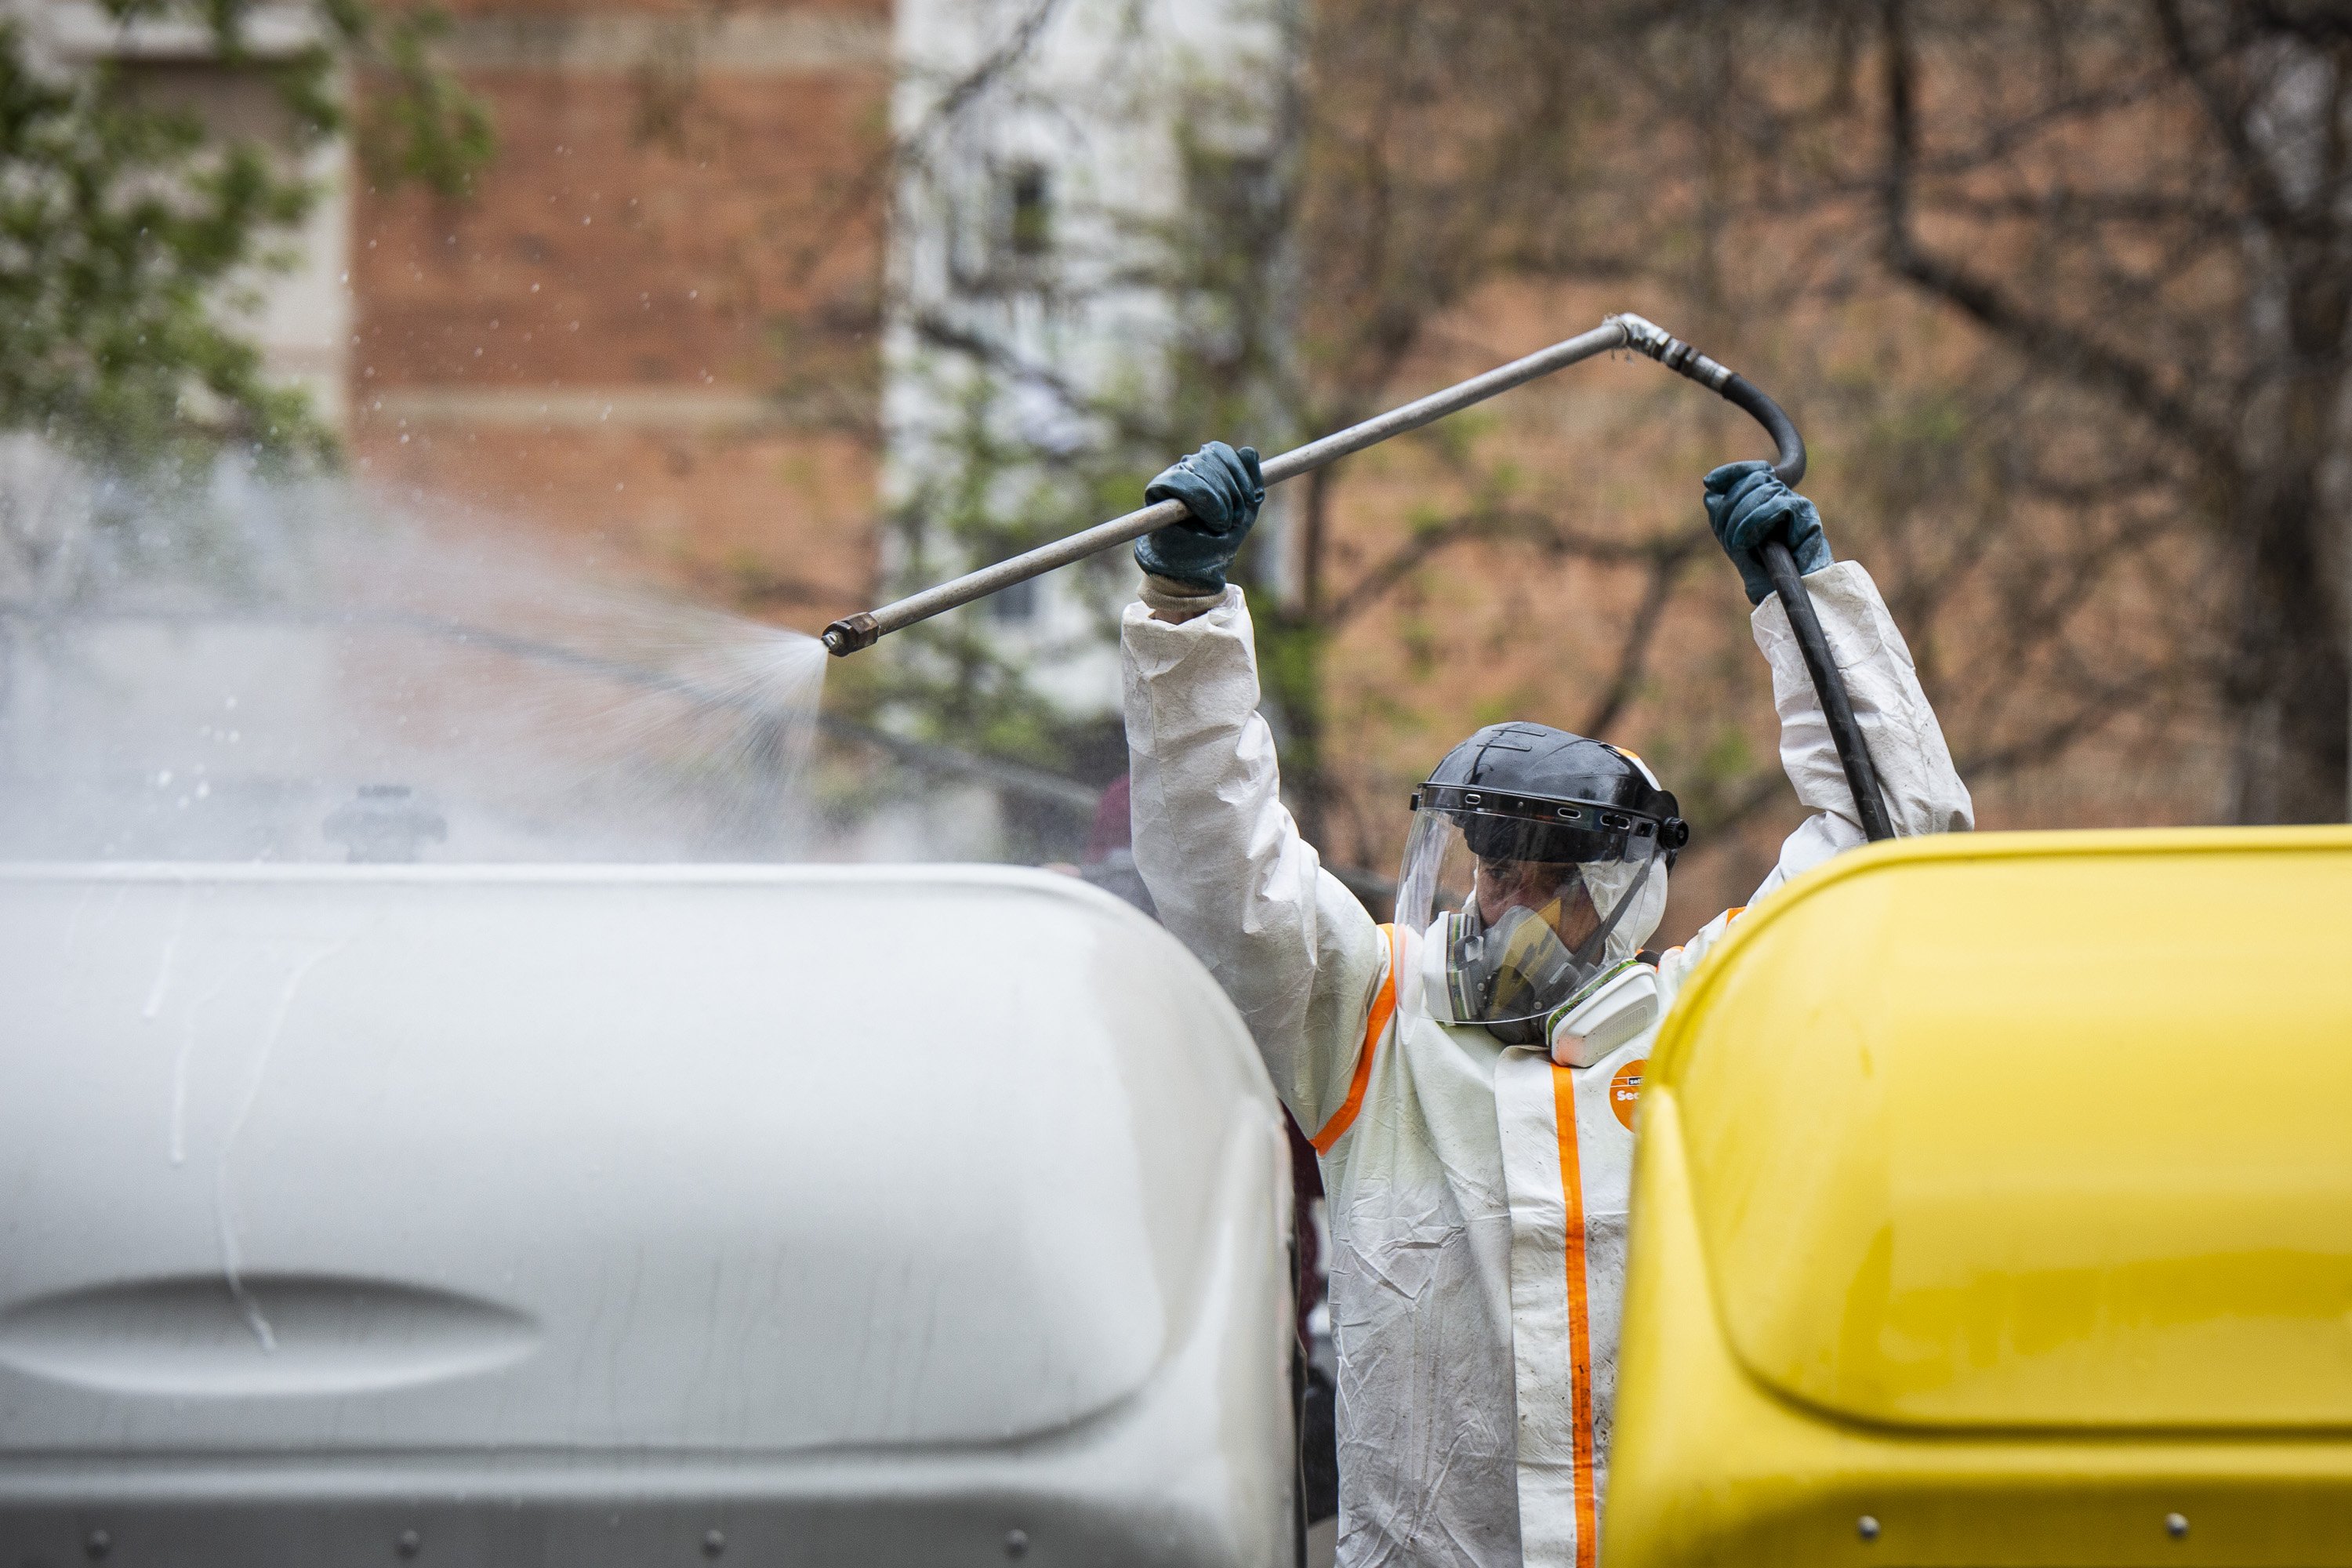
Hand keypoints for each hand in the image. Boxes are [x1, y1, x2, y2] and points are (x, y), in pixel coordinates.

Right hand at [1135, 441, 1265, 591]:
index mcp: (1207, 467)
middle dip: (1231, 489)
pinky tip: (1211, 520)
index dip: (1239, 472)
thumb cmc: (1218, 540)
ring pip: (1197, 466)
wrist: (1195, 569)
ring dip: (1219, 497)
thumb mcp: (1245, 511)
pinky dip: (1201, 499)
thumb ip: (1250, 482)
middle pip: (1210, 457)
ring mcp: (1172, 476)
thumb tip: (1248, 451)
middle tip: (1235, 518)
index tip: (1251, 499)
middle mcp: (1187, 467)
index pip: (1220, 451)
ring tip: (1222, 523)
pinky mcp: (1157, 489)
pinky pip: (1178, 480)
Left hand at [1702, 460, 1832, 605]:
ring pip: (1764, 489)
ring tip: (1736, 544)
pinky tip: (1750, 540)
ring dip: (1740, 518)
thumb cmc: (1766, 578)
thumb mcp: (1737, 545)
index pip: (1753, 472)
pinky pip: (1777, 504)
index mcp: (1768, 502)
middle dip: (1730, 506)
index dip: (1731, 472)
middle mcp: (1785, 499)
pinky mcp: (1807, 516)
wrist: (1789, 599)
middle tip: (1727, 538)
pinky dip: (1757, 519)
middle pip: (1754, 479)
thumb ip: (1724, 520)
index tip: (1709, 483)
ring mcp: (1797, 506)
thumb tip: (1709, 494)